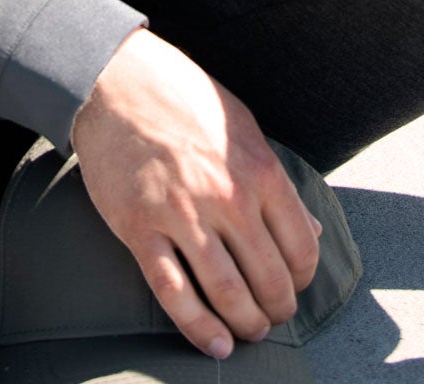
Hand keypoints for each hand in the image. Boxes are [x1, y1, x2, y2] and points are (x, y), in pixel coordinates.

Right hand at [69, 29, 321, 360]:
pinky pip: (174, 294)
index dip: (303, 279)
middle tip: (271, 318)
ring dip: (244, 325)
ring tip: (246, 332)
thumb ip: (275, 178)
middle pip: (269, 280)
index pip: (301, 248)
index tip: (294, 286)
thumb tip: (309, 229)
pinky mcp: (140, 228)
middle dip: (276, 311)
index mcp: (259, 169)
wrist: (114, 80)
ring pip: (227, 294)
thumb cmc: (181, 98)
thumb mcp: (241, 126)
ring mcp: (182, 214)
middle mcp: (227, 196)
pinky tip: (213, 344)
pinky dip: (198, 329)